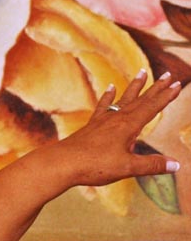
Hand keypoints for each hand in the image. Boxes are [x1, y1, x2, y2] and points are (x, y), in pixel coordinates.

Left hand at [53, 69, 180, 186]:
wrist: (61, 163)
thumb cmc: (94, 165)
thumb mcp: (127, 167)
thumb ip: (152, 165)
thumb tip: (176, 165)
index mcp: (128, 126)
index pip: (151, 108)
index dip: (166, 97)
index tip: (178, 85)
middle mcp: (116, 119)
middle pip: (140, 100)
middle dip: (156, 88)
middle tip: (169, 74)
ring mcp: (102, 121)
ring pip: (123, 99)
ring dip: (135, 87)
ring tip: (143, 72)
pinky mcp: (91, 126)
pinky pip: (103, 106)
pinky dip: (108, 96)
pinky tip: (110, 88)